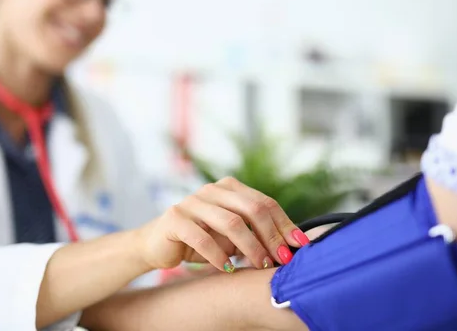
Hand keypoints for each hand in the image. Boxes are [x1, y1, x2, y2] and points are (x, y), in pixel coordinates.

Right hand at [136, 177, 309, 272]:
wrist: (157, 244)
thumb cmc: (201, 240)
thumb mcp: (232, 236)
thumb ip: (255, 234)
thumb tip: (292, 246)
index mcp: (229, 187)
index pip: (264, 202)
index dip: (284, 224)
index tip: (299, 246)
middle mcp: (212, 190)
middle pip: (252, 208)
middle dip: (271, 235)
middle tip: (282, 259)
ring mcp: (192, 201)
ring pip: (231, 222)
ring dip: (250, 247)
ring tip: (261, 265)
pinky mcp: (175, 218)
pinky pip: (202, 237)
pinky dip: (218, 255)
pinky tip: (228, 268)